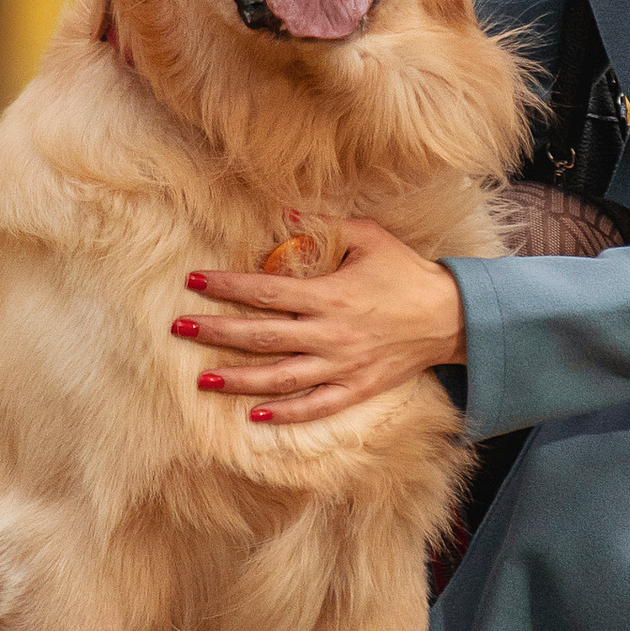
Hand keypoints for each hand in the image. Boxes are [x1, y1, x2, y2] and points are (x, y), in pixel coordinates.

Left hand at [174, 217, 467, 426]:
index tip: (193, 281)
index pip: (266, 292)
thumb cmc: (407, 273)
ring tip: (203, 379)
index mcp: (329, 296)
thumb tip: (283, 214)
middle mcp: (330, 334)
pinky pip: (315, 406)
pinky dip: (285, 413)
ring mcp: (342, 365)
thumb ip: (324, 227)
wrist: (450, 317)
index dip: (226, 287)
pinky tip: (255, 416)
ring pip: (280, 377)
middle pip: (262, 336)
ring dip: (239, 379)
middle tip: (179, 327)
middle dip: (217, 331)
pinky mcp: (356, 388)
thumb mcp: (369, 238)